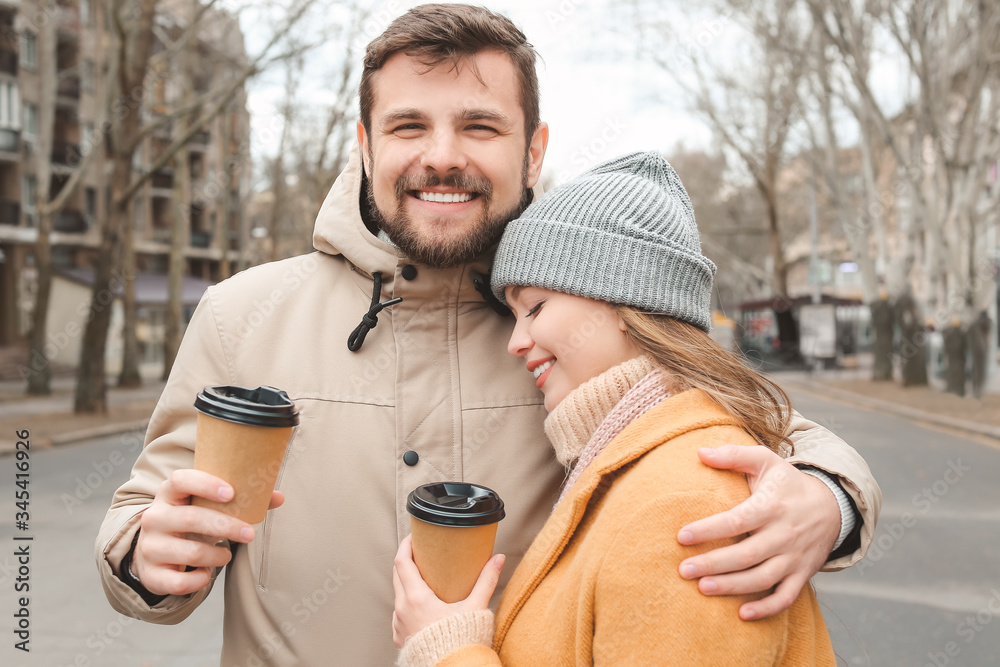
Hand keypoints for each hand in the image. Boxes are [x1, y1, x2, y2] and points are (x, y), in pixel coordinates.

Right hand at [133, 469, 284, 595]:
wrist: (154, 550)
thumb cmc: (191, 523)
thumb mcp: (208, 508)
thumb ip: (242, 501)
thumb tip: (278, 497)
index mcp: (169, 494)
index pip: (180, 480)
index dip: (205, 484)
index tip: (231, 493)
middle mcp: (155, 517)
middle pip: (191, 518)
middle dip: (226, 527)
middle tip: (250, 534)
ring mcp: (150, 546)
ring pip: (189, 552)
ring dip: (217, 555)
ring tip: (227, 555)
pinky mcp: (151, 574)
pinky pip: (178, 582)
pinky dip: (199, 580)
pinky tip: (206, 574)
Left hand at [392, 535, 503, 647]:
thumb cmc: (460, 642)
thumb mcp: (475, 608)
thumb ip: (486, 581)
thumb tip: (498, 559)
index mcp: (417, 598)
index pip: (402, 562)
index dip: (406, 545)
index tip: (414, 537)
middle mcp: (403, 610)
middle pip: (397, 575)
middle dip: (406, 561)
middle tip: (420, 553)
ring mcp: (399, 624)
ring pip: (397, 595)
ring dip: (406, 583)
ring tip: (422, 578)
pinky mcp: (400, 637)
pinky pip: (399, 614)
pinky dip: (407, 603)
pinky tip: (420, 605)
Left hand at [676, 446, 839, 619]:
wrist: (833, 506)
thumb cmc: (787, 483)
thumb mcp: (765, 461)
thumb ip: (734, 455)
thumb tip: (700, 451)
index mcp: (771, 506)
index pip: (736, 520)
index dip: (709, 529)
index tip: (681, 536)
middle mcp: (784, 534)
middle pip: (746, 554)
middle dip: (713, 564)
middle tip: (683, 570)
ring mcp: (794, 557)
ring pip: (762, 578)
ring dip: (733, 587)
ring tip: (702, 588)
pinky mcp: (803, 574)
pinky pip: (786, 596)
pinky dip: (767, 608)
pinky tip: (742, 614)